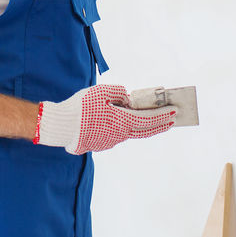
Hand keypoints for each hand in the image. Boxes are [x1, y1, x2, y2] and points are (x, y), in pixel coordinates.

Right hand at [34, 84, 175, 153]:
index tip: (174, 113)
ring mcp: (111, 141)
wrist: (62, 127)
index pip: (149, 119)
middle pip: (145, 130)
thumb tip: (127, 98)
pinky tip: (124, 123)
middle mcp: (120, 134)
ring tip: (150, 119)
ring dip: (143, 126)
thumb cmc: (80, 107)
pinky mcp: (101, 144)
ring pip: (131, 133)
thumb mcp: (100, 92)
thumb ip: (118, 92)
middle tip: (171, 120)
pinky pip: (118, 135)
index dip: (163, 116)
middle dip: (160, 124)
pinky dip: (126, 128)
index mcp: (122, 121)